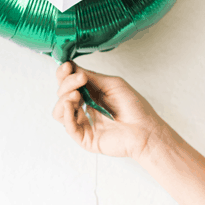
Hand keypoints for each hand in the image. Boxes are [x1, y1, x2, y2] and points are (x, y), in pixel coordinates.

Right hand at [52, 62, 167, 159]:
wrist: (146, 129)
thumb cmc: (134, 107)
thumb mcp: (112, 84)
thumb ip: (91, 77)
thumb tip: (72, 67)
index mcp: (91, 95)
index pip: (69, 83)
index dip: (64, 74)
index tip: (67, 66)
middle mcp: (84, 108)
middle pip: (62, 94)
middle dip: (67, 83)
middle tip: (79, 79)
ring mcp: (83, 123)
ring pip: (59, 111)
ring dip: (64, 98)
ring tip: (76, 94)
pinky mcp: (84, 138)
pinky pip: (68, 126)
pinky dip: (66, 114)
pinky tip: (71, 105)